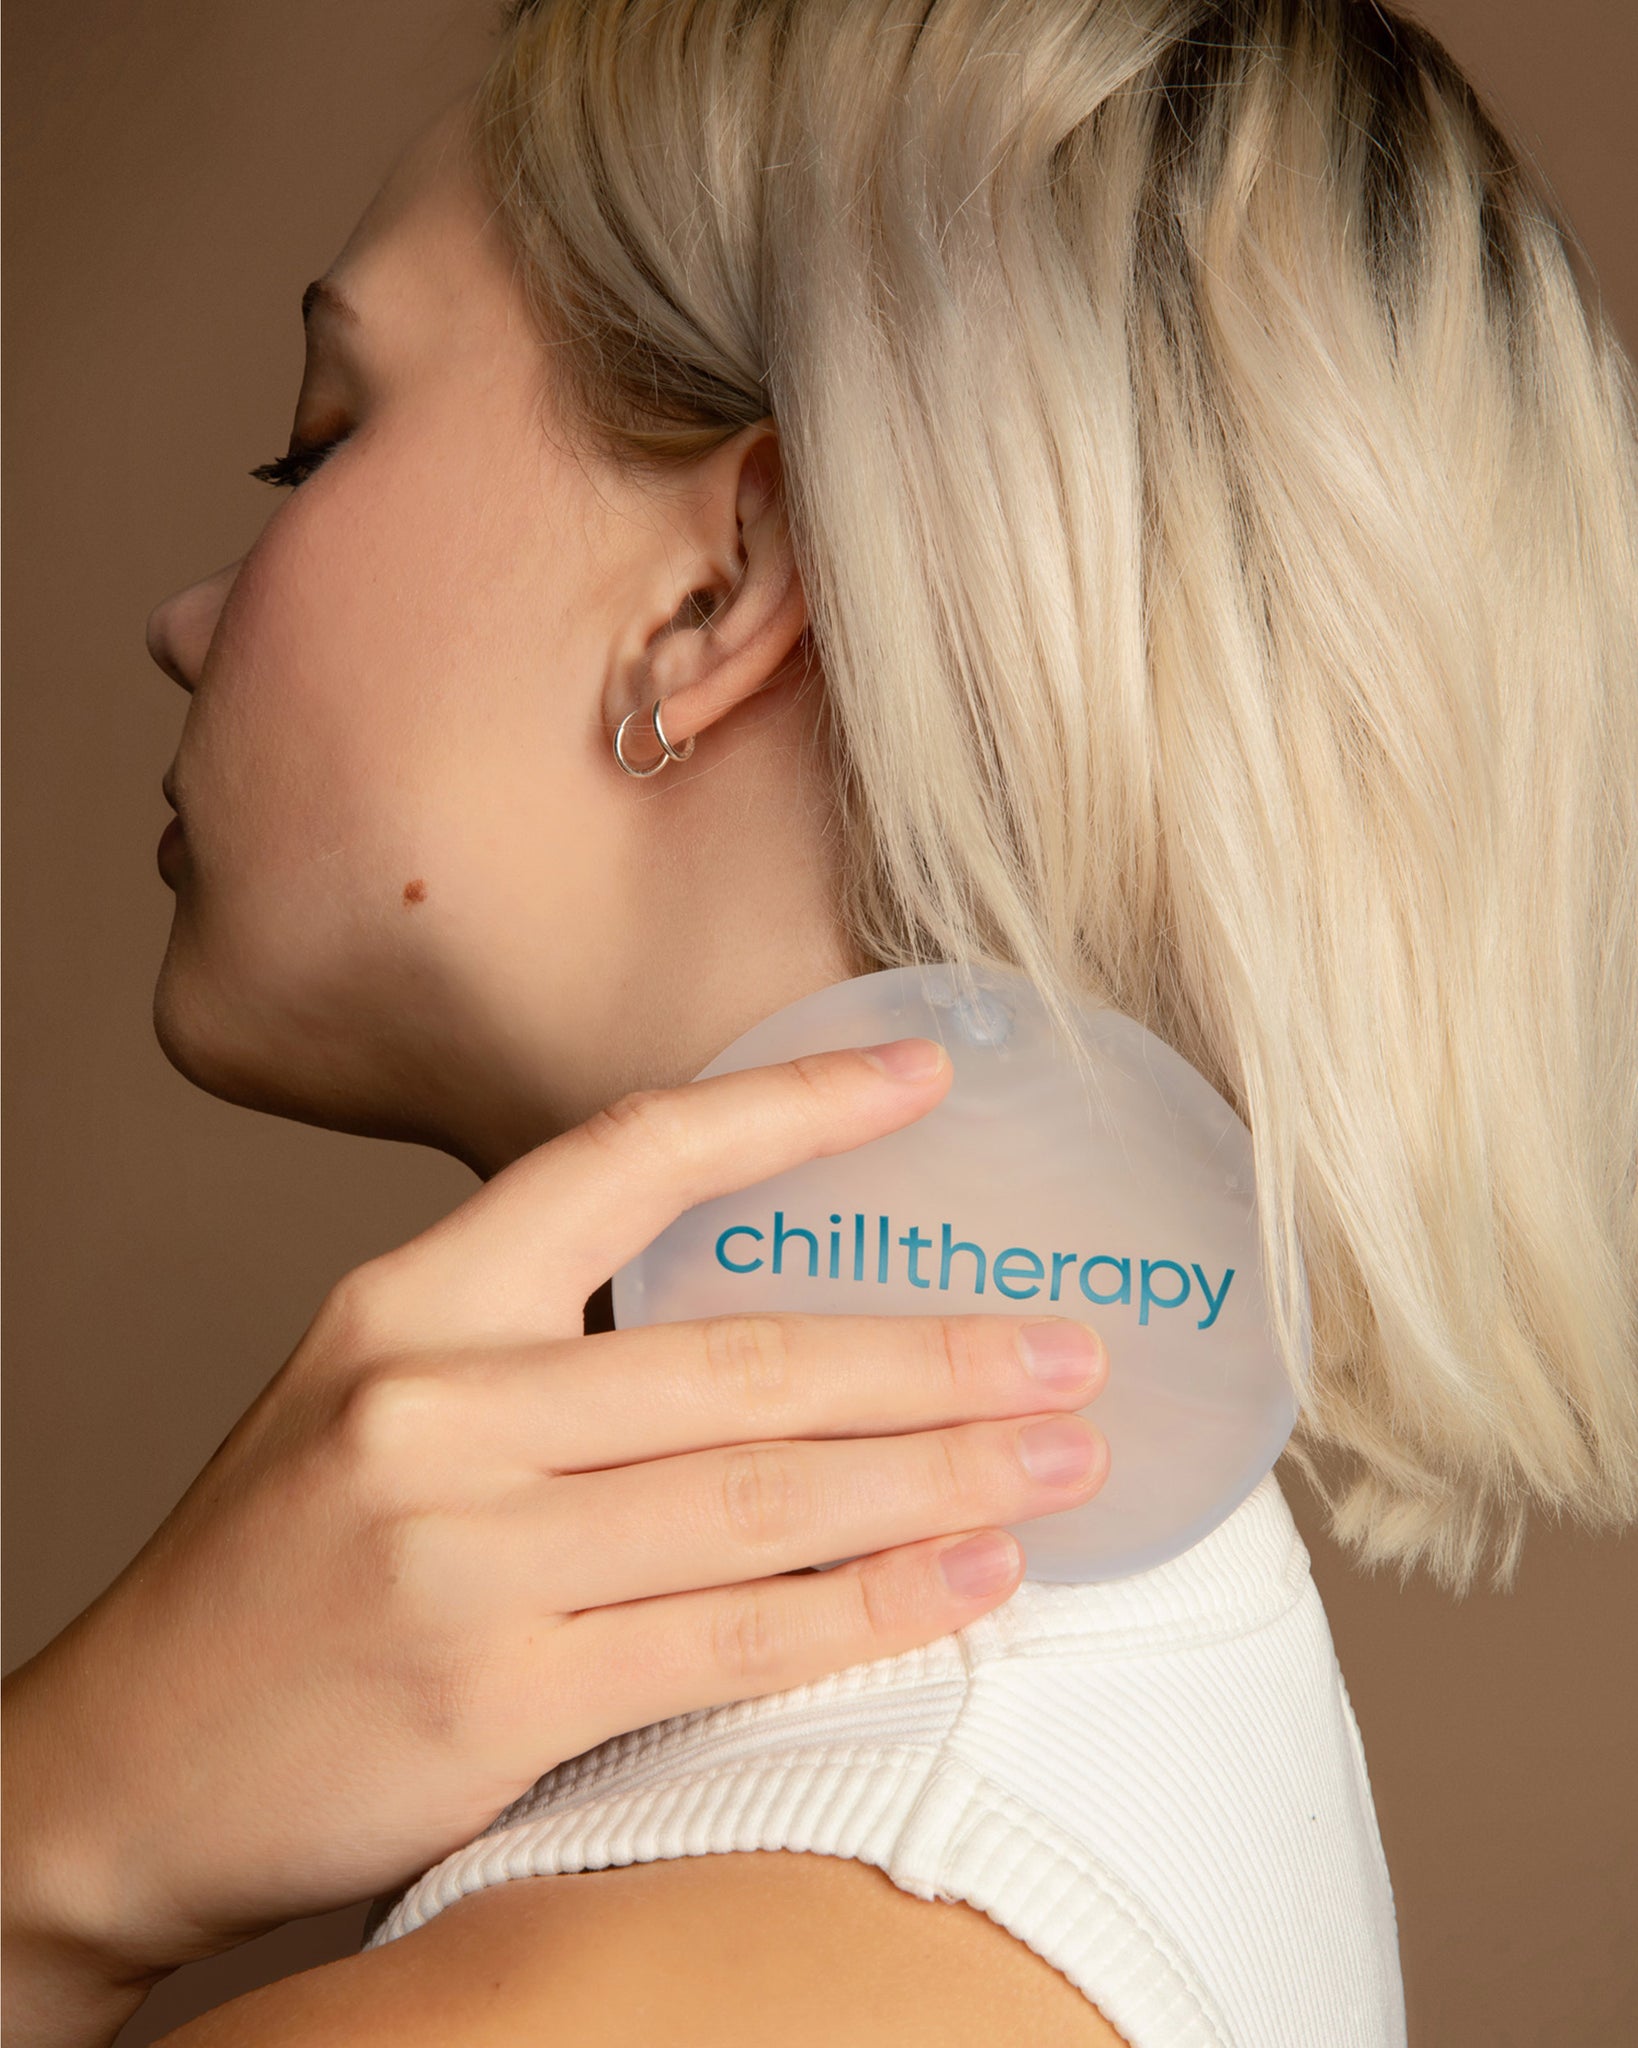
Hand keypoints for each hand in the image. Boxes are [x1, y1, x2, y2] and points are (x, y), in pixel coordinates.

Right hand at [2, 1037, 1108, 2042]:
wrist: (111, 1771)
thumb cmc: (274, 1576)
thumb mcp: (369, 1399)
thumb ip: (534, 1348)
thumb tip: (761, 1330)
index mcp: (409, 1303)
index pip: (623, 1159)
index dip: (788, 1112)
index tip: (922, 1078)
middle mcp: (434, 1406)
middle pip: (740, 1359)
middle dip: (930, 1355)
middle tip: (1067, 1344)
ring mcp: (461, 1553)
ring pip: (761, 1497)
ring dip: (938, 1474)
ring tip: (1062, 1457)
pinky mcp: (494, 1697)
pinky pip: (730, 1636)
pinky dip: (871, 1607)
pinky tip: (968, 1579)